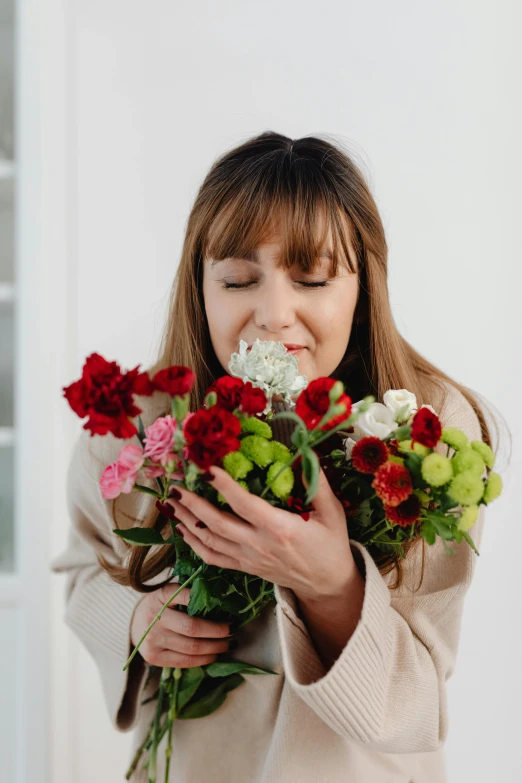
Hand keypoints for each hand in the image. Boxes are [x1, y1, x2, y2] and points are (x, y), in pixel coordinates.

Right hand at [130, 583, 233, 667]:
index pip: (186, 596)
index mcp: (161, 596)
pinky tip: (214, 655)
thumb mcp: (170, 591)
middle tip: (232, 629)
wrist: (133, 621)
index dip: (208, 602)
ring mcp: (153, 639)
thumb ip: (189, 592)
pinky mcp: (154, 657)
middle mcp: (155, 617)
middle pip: (192, 628)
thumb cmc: (161, 604)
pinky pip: (184, 662)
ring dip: (215, 647)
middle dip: (217, 631)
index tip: (227, 607)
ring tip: (228, 644)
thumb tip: (221, 597)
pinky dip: (203, 660)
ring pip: (191, 648)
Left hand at [167, 465, 356, 603]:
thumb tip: (304, 453)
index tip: (207, 468)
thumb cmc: (330, 544)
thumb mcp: (332, 512)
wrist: (328, 584)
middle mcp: (259, 545)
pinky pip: (212, 558)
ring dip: (186, 521)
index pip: (245, 505)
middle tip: (175, 485)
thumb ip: (317, 483)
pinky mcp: (244, 568)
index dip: (224, 486)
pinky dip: (193, 544)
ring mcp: (248, 559)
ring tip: (169, 502)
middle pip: (217, 524)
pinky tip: (181, 529)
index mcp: (280, 529)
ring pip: (209, 541)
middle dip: (192, 504)